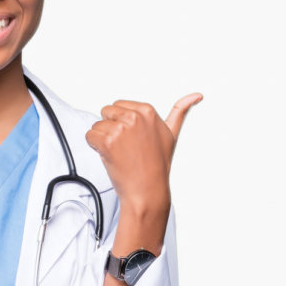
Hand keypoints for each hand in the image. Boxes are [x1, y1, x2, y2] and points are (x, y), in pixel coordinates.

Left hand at [85, 93, 201, 213]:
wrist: (147, 190)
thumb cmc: (158, 164)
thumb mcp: (172, 134)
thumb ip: (180, 111)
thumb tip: (196, 95)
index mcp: (147, 111)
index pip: (118, 106)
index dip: (122, 123)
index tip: (133, 138)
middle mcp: (134, 117)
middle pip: (106, 113)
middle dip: (111, 128)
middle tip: (126, 146)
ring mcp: (120, 129)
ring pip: (97, 125)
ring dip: (103, 140)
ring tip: (120, 153)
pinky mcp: (107, 142)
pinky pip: (89, 136)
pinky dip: (95, 147)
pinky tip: (110, 156)